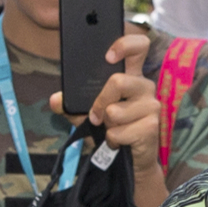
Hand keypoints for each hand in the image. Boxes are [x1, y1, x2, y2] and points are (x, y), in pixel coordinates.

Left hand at [41, 31, 160, 163]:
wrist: (129, 161)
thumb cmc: (111, 131)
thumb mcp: (86, 116)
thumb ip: (70, 106)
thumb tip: (55, 100)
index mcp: (131, 76)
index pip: (139, 47)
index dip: (124, 45)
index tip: (108, 56)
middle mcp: (144, 86)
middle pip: (118, 81)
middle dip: (99, 102)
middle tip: (96, 117)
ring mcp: (151, 105)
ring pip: (114, 111)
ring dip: (106, 125)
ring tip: (113, 129)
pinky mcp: (152, 126)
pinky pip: (118, 132)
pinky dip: (112, 140)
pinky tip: (120, 141)